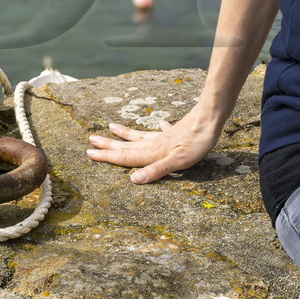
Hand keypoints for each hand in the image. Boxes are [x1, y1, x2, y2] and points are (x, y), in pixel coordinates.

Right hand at [85, 110, 221, 183]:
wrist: (210, 118)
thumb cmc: (197, 142)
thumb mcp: (178, 161)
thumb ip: (157, 170)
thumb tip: (133, 180)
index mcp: (153, 152)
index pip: (125, 156)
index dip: (107, 156)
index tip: (89, 153)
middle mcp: (154, 143)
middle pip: (127, 145)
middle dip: (108, 145)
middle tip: (90, 140)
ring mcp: (164, 136)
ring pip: (140, 136)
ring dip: (125, 134)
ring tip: (111, 127)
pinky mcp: (176, 132)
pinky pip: (162, 130)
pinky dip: (158, 128)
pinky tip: (159, 124)